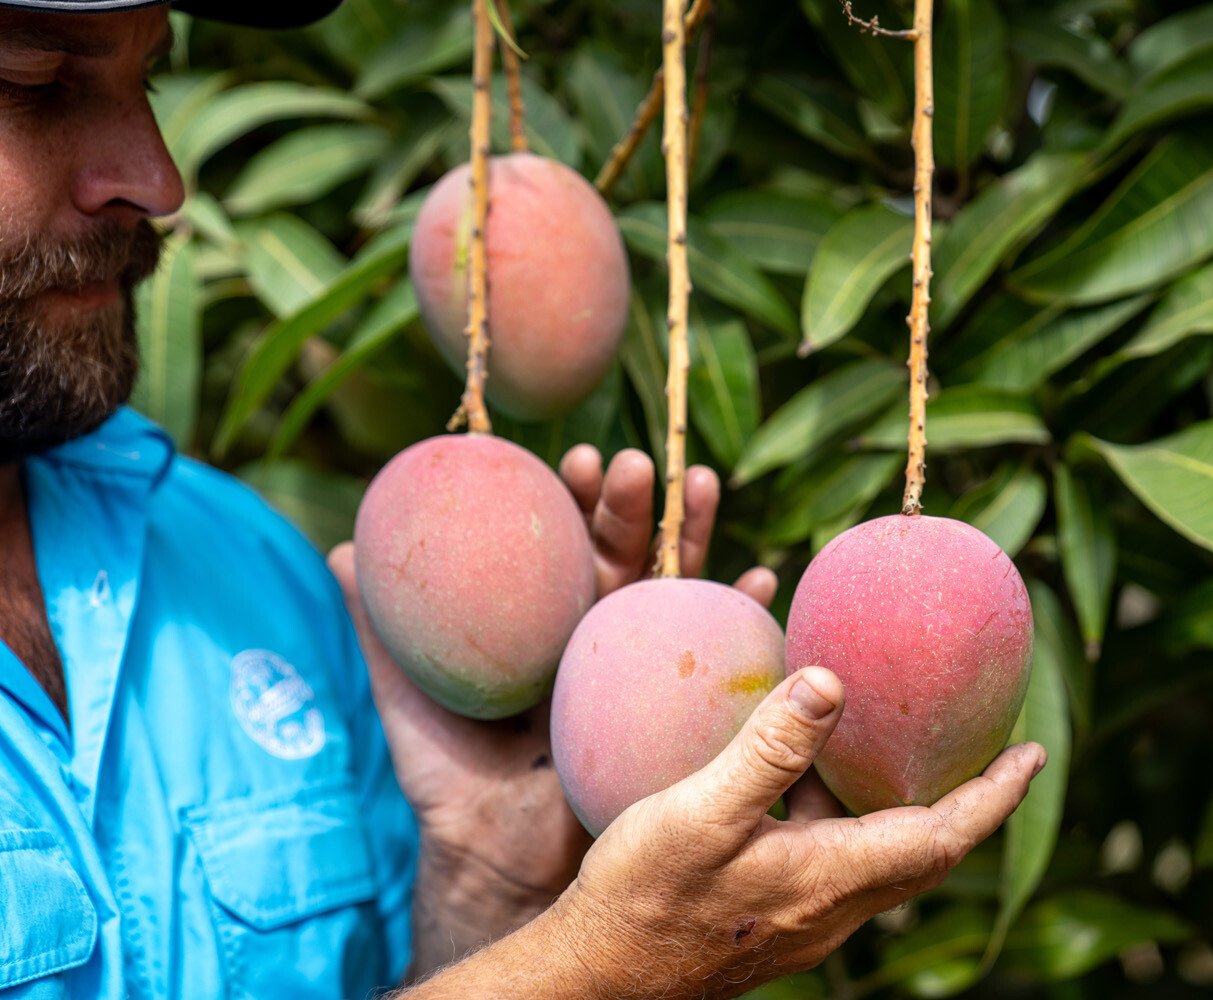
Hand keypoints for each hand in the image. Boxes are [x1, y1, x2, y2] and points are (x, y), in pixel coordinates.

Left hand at [328, 445, 775, 969]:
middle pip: (626, 555)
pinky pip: (719, 663)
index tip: (579, 457)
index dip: (576, 500)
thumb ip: (381, 631)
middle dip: (636, 505)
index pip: (567, 546)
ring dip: (696, 535)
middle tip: (639, 466)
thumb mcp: (408, 698)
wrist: (496, 859)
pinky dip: (744, 619)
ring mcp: (642, 673)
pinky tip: (759, 581)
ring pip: (677, 590)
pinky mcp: (675, 714)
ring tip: (703, 484)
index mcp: (546, 626)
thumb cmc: (453, 780)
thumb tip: (342, 547)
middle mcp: (599, 640)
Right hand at [541, 668, 1045, 999]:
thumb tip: (832, 681)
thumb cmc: (644, 900)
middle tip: (995, 752)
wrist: (596, 980)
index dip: (995, 796)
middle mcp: (833, 908)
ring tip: (919, 758)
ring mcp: (806, 919)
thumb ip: (769, 749)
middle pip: (927, 853)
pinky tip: (822, 788)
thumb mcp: (700, 814)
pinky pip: (844, 865)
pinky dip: (860, 822)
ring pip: (885, 861)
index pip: (943, 837)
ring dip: (916, 812)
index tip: (1036, 753)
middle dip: (971, 803)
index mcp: (831, 878)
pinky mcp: (776, 919)